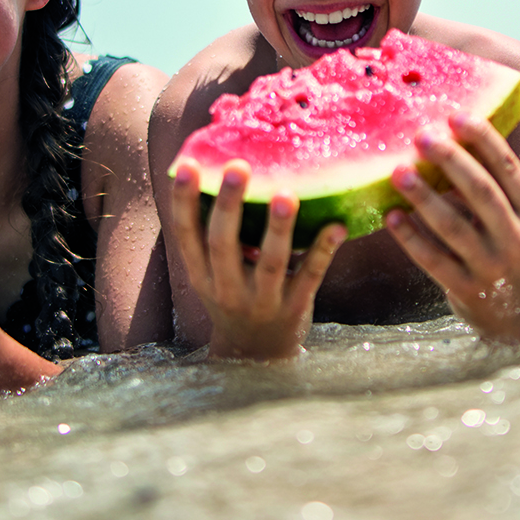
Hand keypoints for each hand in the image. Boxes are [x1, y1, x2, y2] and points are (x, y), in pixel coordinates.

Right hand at [168, 159, 346, 360]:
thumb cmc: (236, 295)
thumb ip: (216, 235)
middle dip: (230, 204)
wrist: (256, 354)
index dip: (183, 201)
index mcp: (201, 274)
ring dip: (278, 227)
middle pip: (224, 244)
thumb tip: (224, 168)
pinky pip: (310, 277)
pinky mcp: (293, 309)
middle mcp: (226, 289)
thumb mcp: (214, 273)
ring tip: (286, 194)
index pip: (186, 234)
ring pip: (270, 262)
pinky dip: (323, 251)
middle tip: (238, 166)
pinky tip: (337, 226)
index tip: (185, 165)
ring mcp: (261, 302)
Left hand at [385, 114, 519, 342]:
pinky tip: (391, 217)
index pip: (508, 170)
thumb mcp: (518, 222)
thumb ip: (492, 190)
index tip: (456, 115)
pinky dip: (411, 238)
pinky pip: (434, 260)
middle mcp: (517, 239)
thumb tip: (449, 141)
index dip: (484, 140)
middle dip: (451, 161)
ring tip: (397, 173)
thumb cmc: (511, 254)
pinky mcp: (468, 290)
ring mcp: (492, 267)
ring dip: (423, 197)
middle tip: (421, 136)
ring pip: (454, 227)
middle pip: (482, 193)